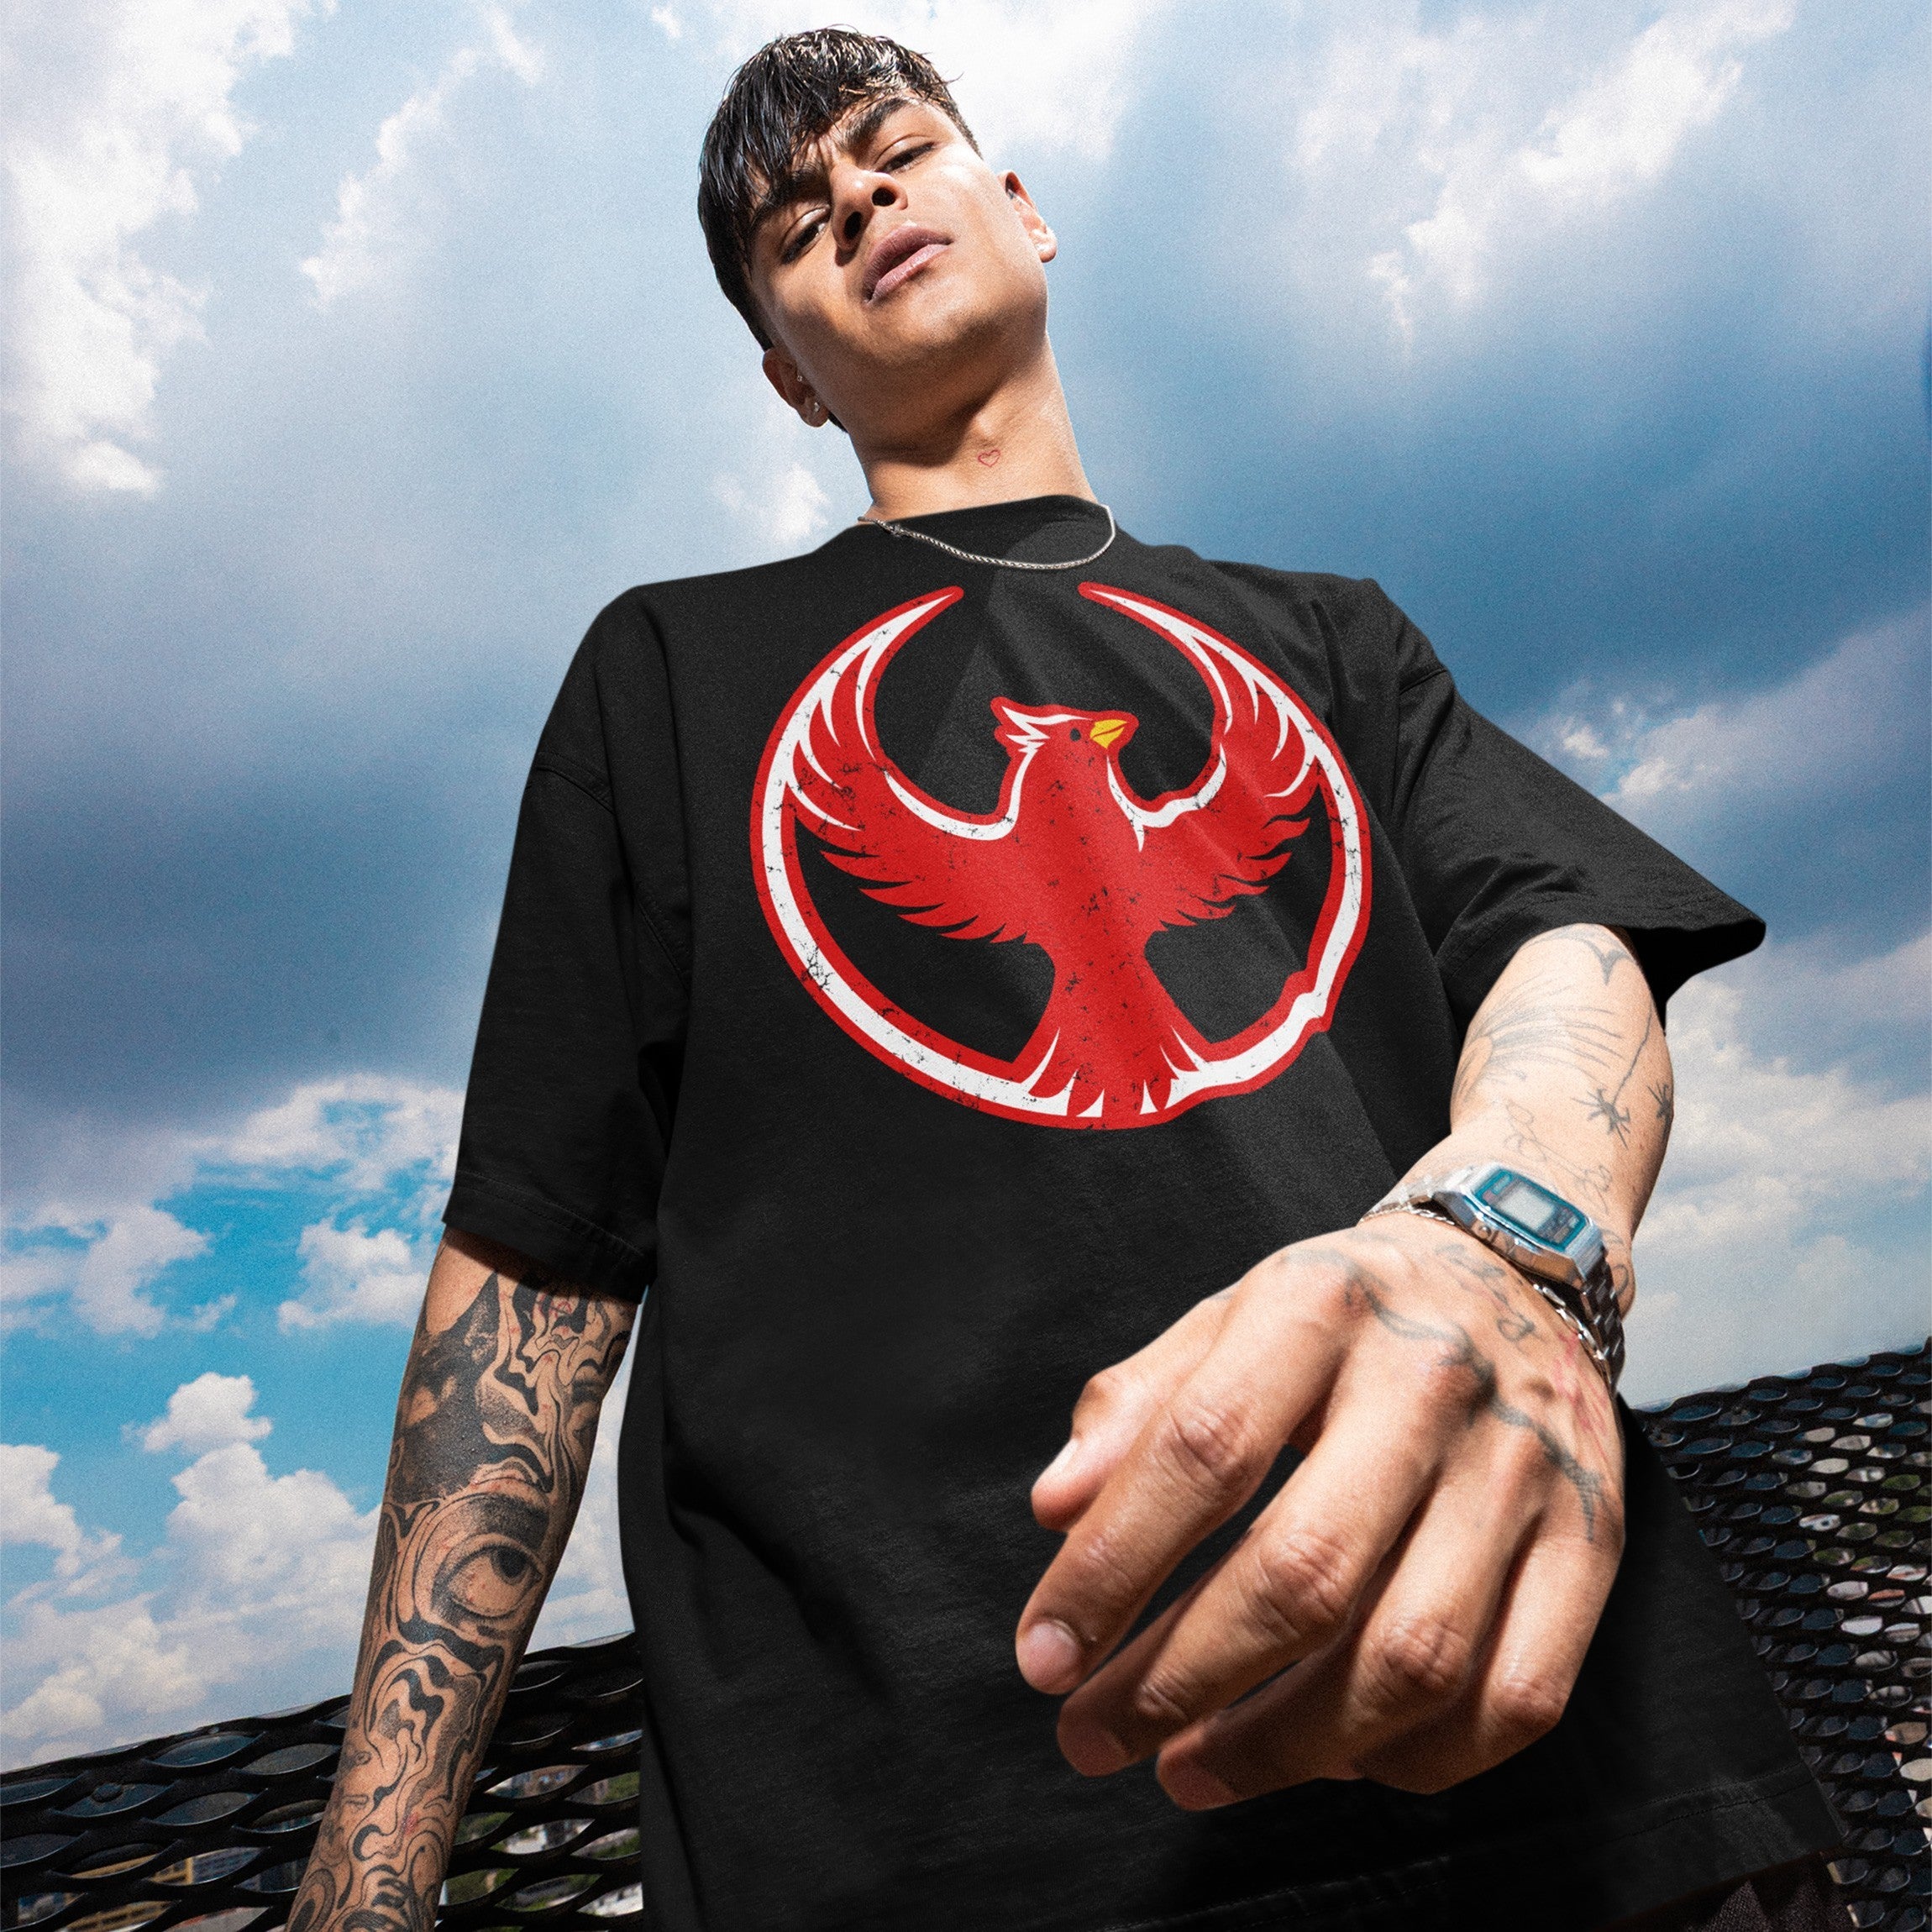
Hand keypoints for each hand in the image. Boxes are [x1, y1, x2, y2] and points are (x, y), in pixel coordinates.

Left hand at [1014, 1211, 1624, 1806]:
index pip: (1202, 1451)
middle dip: (1182, 1680)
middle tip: (1096, 1736)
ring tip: (1190, 1768)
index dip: (1111, 1567)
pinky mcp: (1593, 1543)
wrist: (1515, 1265)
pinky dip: (1420, 1758)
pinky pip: (1519, 1697)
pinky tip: (1337, 1759)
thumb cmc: (1345, 1313)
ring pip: (1412, 1659)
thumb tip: (1057, 1509)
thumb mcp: (1227, 1313)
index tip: (1045, 1654)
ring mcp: (1525, 1470)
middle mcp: (1430, 1384)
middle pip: (1306, 1573)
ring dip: (1284, 1745)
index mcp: (1319, 1309)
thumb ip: (1136, 1403)